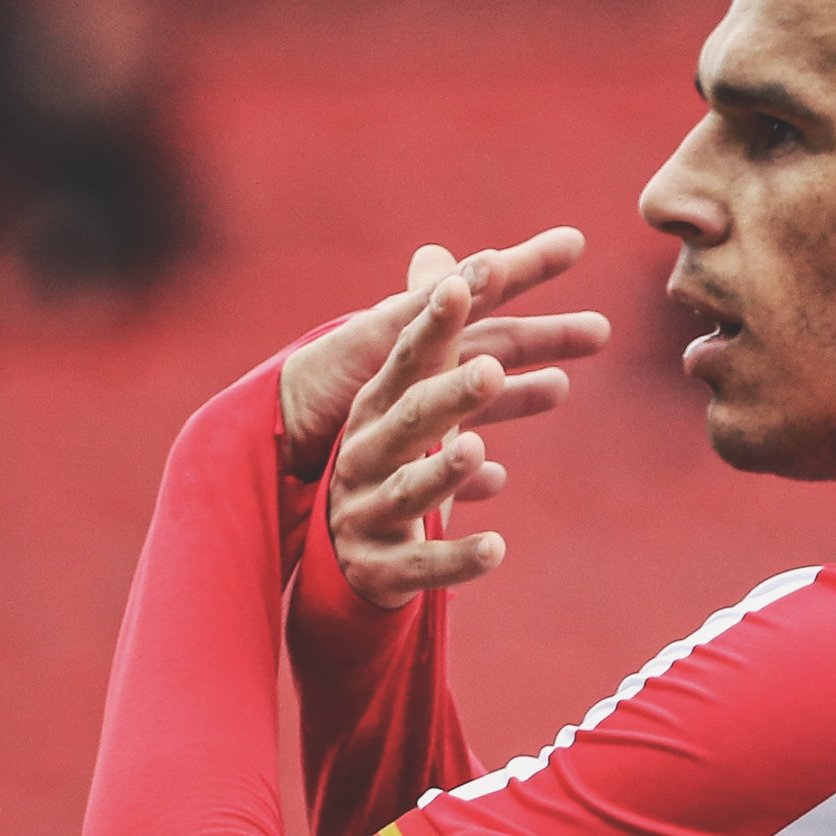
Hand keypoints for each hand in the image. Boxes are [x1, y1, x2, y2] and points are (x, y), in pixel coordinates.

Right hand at [316, 229, 607, 608]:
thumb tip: (451, 268)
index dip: (441, 316)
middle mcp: (370, 451)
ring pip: (409, 487)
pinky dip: (459, 556)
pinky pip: (424, 563)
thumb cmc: (384, 461)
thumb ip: (436, 338)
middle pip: (411, 416)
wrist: (336, 557)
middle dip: (450, 393)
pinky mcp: (385, 567)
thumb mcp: (404, 399)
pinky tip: (498, 548)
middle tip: (489, 371)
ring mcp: (372, 508)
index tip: (477, 275)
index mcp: (379, 406)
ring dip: (442, 469)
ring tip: (478, 451)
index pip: (415, 353)